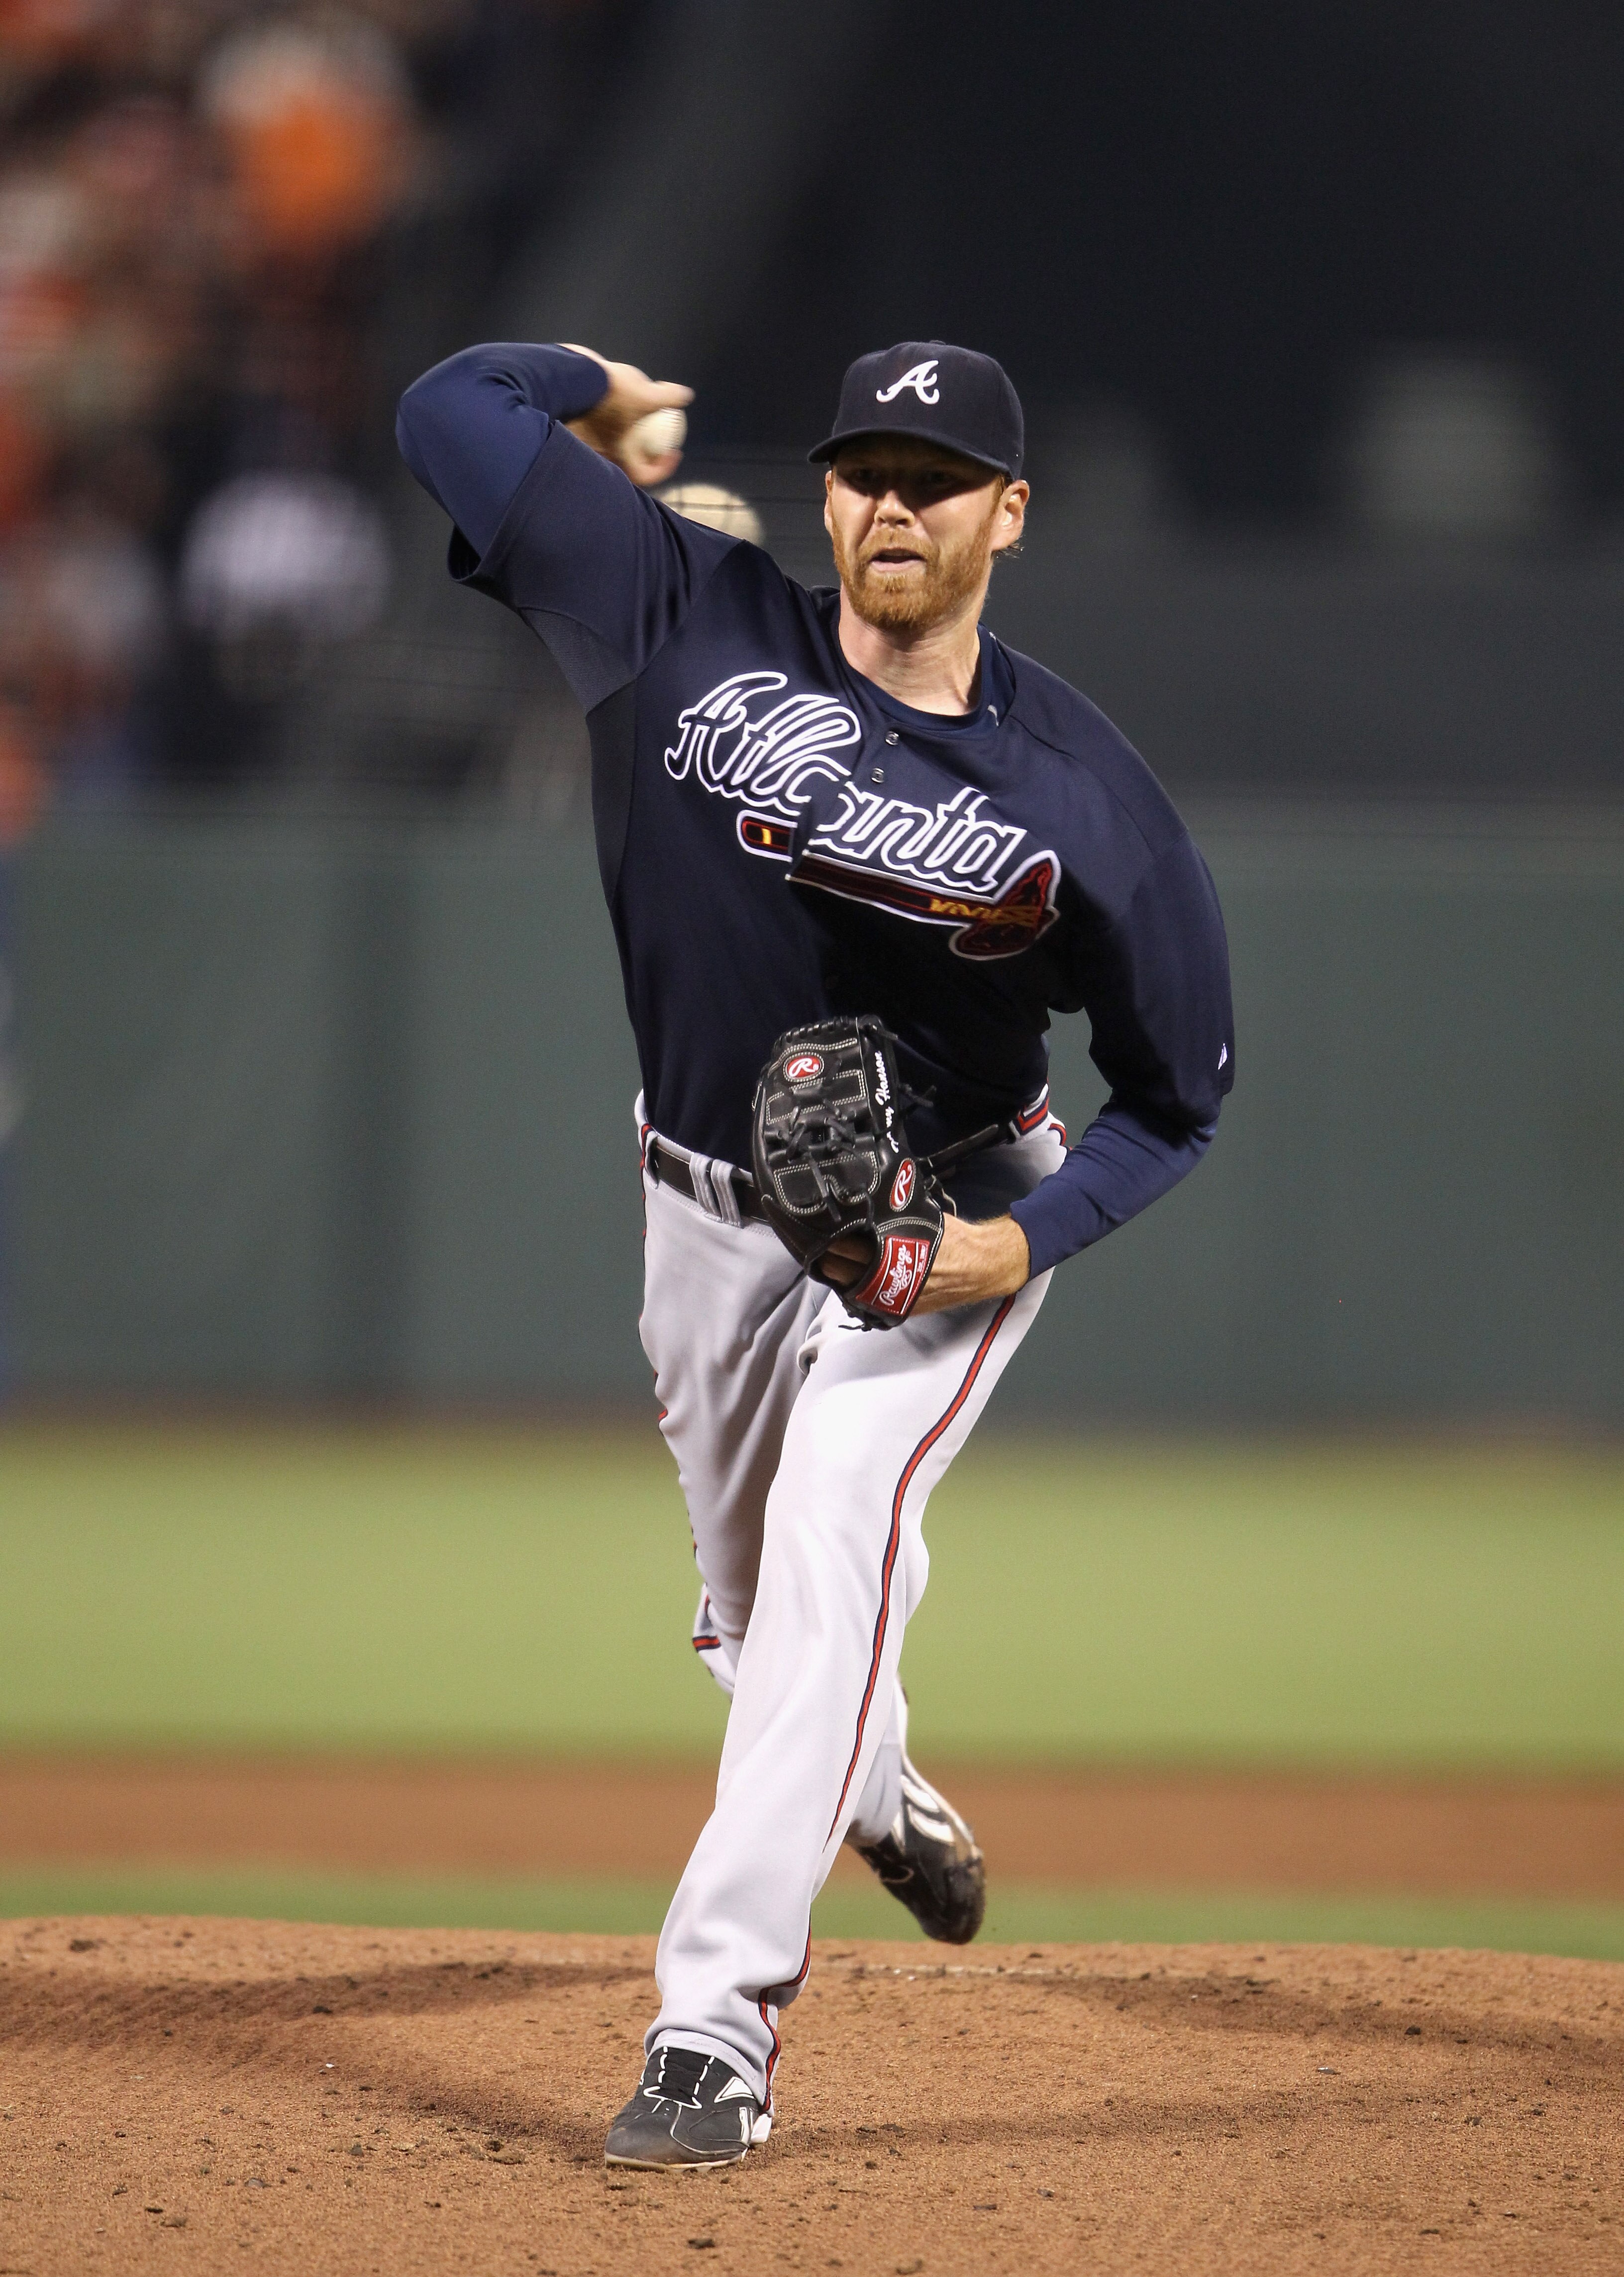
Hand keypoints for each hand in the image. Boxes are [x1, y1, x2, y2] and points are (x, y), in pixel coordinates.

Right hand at [559, 344, 692, 486]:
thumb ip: (667, 398)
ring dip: (625, 438)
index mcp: (618, 456)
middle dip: (643, 455)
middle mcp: (599, 455)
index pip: (644, 476)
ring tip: (637, 418)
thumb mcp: (645, 395)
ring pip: (609, 447)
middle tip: (656, 439)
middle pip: (626, 464)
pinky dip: (610, 423)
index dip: (662, 468)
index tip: (673, 452)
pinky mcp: (573, 426)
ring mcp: (584, 442)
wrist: (568, 374)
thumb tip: (685, 395)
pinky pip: (596, 431)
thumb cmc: (609, 391)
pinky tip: (618, 403)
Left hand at [822, 1213, 1030, 1316]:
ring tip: (827, 1262)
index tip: (816, 1230)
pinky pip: (869, 1302)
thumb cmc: (955, 1240)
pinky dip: (857, 1290)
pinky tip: (849, 1279)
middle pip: (844, 1271)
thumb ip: (894, 1217)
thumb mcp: (922, 1219)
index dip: (829, 1239)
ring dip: (838, 1276)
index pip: (848, 1248)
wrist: (983, 1267)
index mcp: (895, 1253)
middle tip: (814, 1246)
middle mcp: (892, 1280)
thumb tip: (869, 1205)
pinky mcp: (902, 1310)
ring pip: (852, 1290)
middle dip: (827, 1258)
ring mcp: (895, 1299)